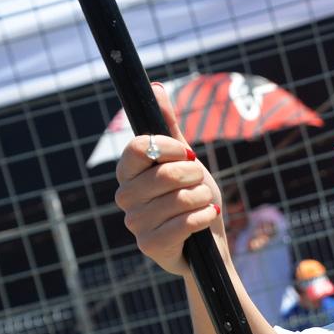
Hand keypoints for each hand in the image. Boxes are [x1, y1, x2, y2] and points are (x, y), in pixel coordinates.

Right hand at [115, 83, 224, 276]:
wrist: (208, 242)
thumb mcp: (186, 160)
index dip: (170, 148)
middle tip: (200, 182)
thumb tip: (155, 87)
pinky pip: (184, 224)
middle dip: (194, 176)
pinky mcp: (150, 246)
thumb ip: (169, 127)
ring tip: (205, 201)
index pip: (139, 147)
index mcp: (128, 172)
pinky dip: (204, 217)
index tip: (188, 154)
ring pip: (178, 199)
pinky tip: (206, 217)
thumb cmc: (193, 197)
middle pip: (164, 174)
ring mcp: (134, 223)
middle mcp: (124, 196)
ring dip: (202, 198)